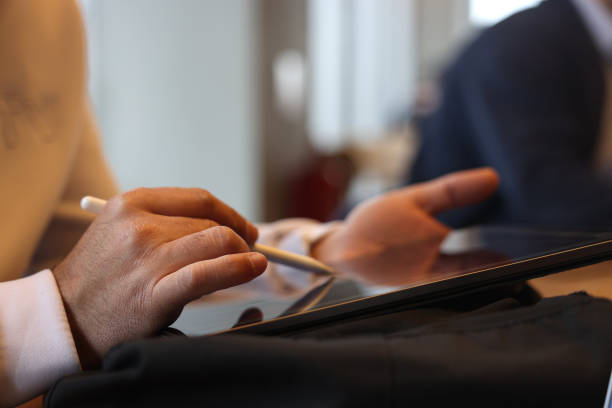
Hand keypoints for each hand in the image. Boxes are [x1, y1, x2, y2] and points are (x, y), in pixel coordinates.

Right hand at [53, 188, 266, 367]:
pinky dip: (238, 268)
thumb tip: (219, 224)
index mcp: (131, 204)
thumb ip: (163, 222)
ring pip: (217, 242)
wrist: (64, 319)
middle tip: (249, 250)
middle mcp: (139, 227)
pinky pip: (208, 274)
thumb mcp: (120, 231)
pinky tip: (252, 267)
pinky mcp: (154, 294)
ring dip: (243, 252)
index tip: (242, 227)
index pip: (198, 199)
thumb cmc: (99, 277)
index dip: (229, 213)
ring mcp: (147, 259)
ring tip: (252, 261)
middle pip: (211, 222)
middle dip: (238, 237)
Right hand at [311, 168, 499, 284]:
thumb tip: (493, 179)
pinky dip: (434, 266)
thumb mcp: (412, 199)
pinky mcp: (401, 280)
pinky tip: (426, 256)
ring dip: (460, 267)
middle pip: (465, 270)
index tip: (510, 259)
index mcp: (436, 248)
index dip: (494, 259)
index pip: (478, 260)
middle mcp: (430, 270)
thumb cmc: (373, 225)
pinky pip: (426, 274)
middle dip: (480, 264)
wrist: (337, 252)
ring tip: (468, 257)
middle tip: (496, 259)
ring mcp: (415, 279)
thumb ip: (452, 190)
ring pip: (446, 274)